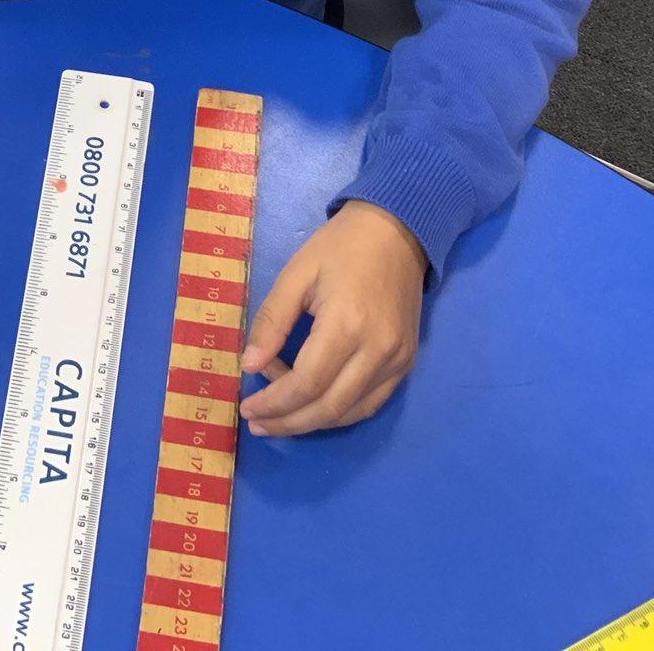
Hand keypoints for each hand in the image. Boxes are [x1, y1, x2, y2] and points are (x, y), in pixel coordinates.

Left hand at [237, 200, 426, 435]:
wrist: (397, 231)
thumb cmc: (340, 246)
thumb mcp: (296, 274)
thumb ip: (272, 321)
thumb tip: (250, 365)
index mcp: (347, 325)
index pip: (306, 384)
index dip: (274, 403)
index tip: (247, 408)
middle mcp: (377, 351)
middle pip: (329, 408)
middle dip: (288, 422)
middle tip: (257, 423)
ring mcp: (397, 360)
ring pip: (351, 412)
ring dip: (312, 422)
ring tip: (278, 419)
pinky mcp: (406, 362)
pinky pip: (371, 403)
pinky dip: (339, 413)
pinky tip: (313, 408)